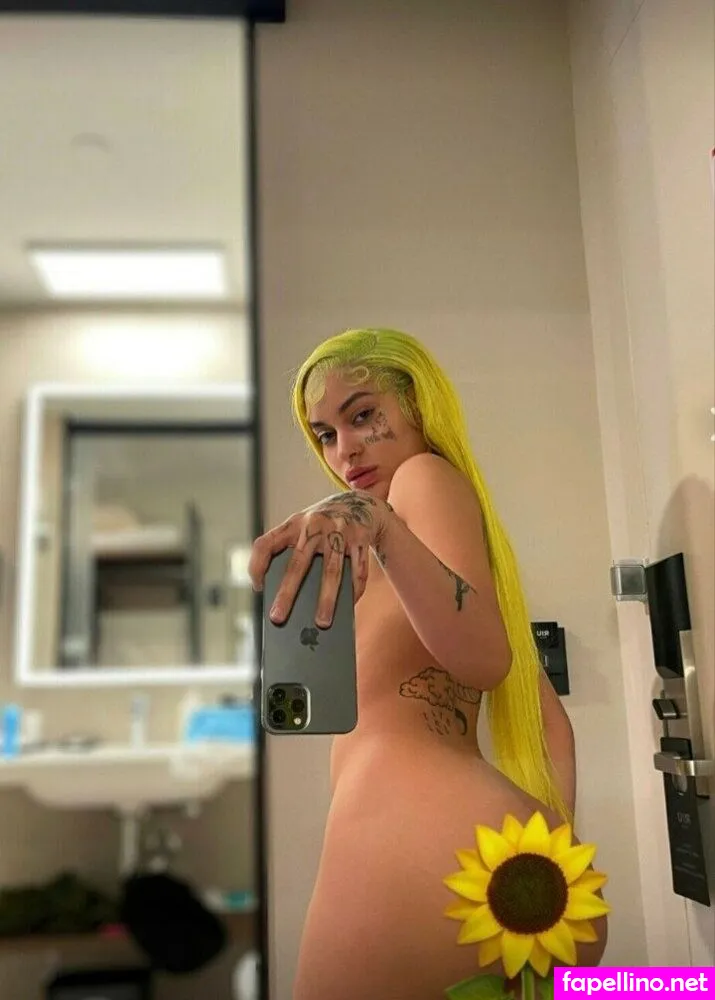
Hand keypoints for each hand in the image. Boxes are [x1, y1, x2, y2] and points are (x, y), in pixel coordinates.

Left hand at [249, 490, 390, 627]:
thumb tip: (285, 592)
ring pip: (332, 571)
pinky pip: (358, 570)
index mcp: (293, 523)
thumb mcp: (303, 526)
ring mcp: (340, 531)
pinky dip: (354, 590)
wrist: (359, 503)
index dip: (256, 565)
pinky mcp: (360, 539)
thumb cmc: (322, 525)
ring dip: (327, 599)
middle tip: (278, 618)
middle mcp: (315, 525)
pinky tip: (349, 606)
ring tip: (322, 622)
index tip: (257, 587)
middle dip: (287, 593)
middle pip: (298, 564)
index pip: (266, 543)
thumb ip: (290, 549)